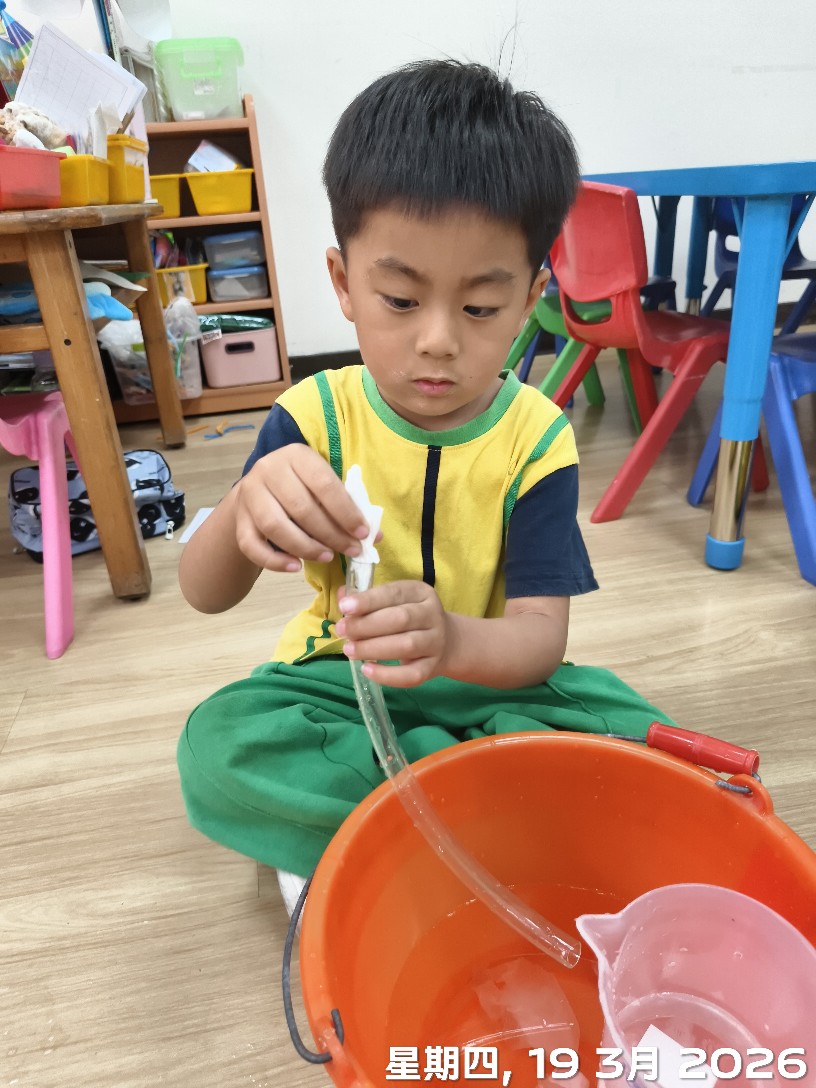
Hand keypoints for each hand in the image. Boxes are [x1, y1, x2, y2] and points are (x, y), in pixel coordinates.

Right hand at [233, 445, 370, 571]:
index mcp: (296, 455)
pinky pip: (253, 546)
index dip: (346, 512)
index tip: (362, 533)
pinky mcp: (239, 520)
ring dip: (305, 547)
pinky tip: (295, 567)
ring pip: (276, 527)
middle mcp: (269, 470)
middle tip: (350, 550)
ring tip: (327, 556)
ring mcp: (250, 494)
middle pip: (301, 508)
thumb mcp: (323, 486)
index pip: (324, 484)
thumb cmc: (301, 488)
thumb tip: (375, 536)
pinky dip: (274, 561)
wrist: (259, 491)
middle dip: (330, 534)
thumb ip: (347, 506)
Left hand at [336, 580, 453, 686]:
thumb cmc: (410, 617)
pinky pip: (411, 675)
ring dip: (373, 648)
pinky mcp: (433, 667)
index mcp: (420, 593)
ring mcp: (435, 642)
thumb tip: (342, 596)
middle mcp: (432, 615)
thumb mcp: (393, 601)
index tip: (345, 607)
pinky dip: (387, 675)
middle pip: (401, 619)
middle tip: (342, 630)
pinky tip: (367, 670)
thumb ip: (368, 599)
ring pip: (406, 646)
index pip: (394, 593)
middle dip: (367, 625)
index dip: (369, 601)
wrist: (447, 641)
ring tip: (349, 650)